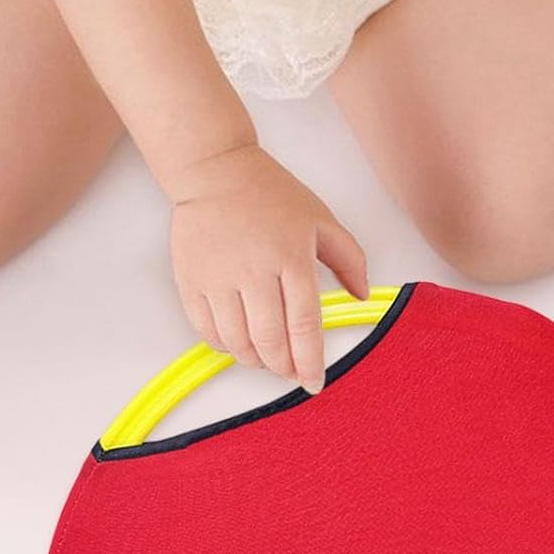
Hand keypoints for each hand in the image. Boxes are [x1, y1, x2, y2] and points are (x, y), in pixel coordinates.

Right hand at [167, 142, 370, 393]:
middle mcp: (254, 271)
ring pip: (236, 342)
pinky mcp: (191, 280)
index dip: (310, 361)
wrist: (215, 171)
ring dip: (254, 359)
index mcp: (292, 257)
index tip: (313, 383)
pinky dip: (224, 345)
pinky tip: (237, 341)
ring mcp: (218, 278)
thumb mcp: (321, 219)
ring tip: (265, 357)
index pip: (304, 325)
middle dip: (283, 366)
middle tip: (289, 371)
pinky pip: (206, 330)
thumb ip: (350, 259)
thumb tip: (363, 296)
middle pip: (270, 341)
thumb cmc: (270, 194)